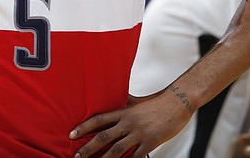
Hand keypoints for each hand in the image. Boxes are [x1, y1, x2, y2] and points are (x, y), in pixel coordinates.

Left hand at [69, 92, 190, 156]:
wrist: (178, 102)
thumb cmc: (157, 102)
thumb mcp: (137, 101)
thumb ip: (124, 103)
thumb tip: (113, 98)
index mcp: (124, 111)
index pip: (99, 119)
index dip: (84, 127)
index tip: (72, 134)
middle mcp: (129, 122)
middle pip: (104, 136)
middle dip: (88, 148)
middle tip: (77, 156)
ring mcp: (139, 133)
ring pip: (117, 149)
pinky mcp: (150, 142)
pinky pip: (136, 156)